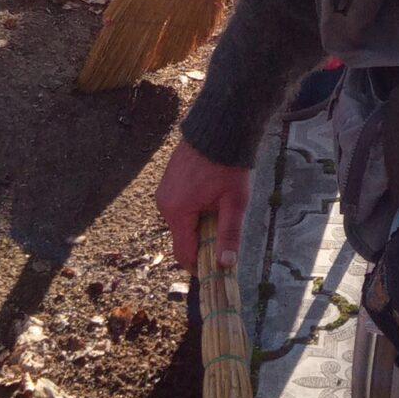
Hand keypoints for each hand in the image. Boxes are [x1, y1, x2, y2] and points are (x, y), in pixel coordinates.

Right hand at [156, 137, 251, 272]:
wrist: (218, 128)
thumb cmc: (228, 166)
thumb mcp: (234, 202)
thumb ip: (229, 235)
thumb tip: (225, 265)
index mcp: (177, 212)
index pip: (183, 253)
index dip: (199, 265)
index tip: (216, 269)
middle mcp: (164, 204)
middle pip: (182, 238)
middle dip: (201, 241)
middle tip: (224, 231)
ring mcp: (163, 191)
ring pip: (181, 222)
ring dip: (198, 224)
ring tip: (219, 207)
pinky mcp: (167, 181)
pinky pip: (178, 206)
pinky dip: (193, 209)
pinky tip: (210, 196)